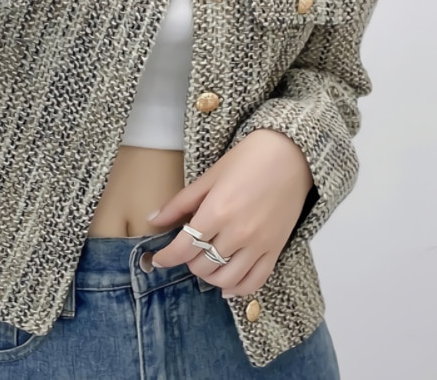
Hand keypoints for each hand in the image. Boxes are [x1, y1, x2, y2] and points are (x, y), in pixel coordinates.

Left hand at [148, 129, 313, 297]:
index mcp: (217, 211)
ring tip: (203, 264)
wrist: (291, 155)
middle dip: (187, 261)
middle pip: (202, 265)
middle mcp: (238, 233)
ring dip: (209, 276)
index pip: (184, 247)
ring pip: (226, 279)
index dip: (166, 257)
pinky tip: (227, 286)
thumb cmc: (248, 159)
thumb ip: (180, 203)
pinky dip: (238, 289)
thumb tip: (153, 220)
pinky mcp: (276, 249)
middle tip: (185, 250)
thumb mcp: (209, 177)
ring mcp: (259, 244)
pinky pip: (256, 281)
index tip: (158, 259)